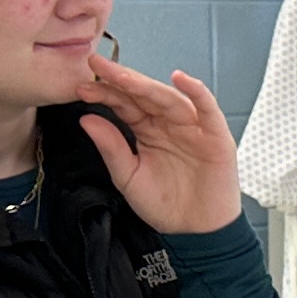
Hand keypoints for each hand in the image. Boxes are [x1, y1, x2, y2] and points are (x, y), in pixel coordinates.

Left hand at [77, 57, 240, 234]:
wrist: (195, 233)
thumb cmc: (165, 205)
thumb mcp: (128, 177)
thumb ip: (111, 148)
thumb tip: (86, 119)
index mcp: (147, 131)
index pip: (124, 105)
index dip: (104, 94)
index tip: (81, 87)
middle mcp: (169, 123)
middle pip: (143, 95)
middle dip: (120, 79)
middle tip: (96, 65)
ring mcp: (193, 127)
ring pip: (168, 98)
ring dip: (147, 85)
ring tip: (123, 77)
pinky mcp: (215, 136)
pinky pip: (207, 109)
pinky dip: (196, 92)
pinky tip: (180, 79)